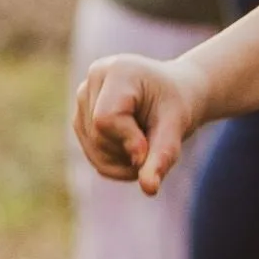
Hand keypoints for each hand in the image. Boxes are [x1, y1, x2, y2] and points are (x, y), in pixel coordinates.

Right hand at [73, 52, 207, 195]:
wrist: (176, 94)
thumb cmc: (178, 104)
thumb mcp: (176, 125)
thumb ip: (162, 155)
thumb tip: (149, 189)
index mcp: (117, 70)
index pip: (105, 119)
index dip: (126, 141)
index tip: (147, 154)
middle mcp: (93, 81)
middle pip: (98, 136)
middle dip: (128, 151)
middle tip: (157, 145)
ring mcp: (82, 100)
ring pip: (93, 150)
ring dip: (123, 161)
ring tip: (149, 146)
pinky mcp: (81, 119)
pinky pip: (93, 155)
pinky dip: (116, 163)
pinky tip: (136, 151)